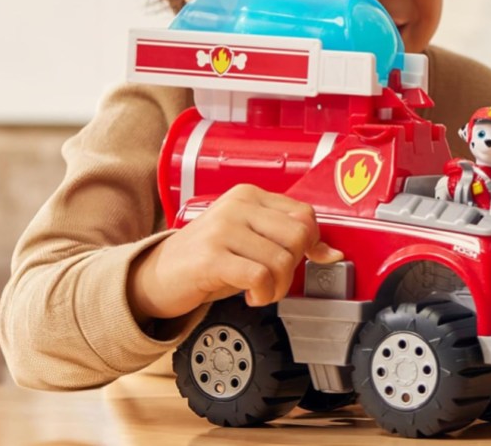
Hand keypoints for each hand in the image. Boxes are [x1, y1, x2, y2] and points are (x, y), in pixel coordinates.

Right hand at [127, 184, 342, 322]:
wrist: (158, 275)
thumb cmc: (208, 258)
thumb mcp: (251, 242)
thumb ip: (288, 241)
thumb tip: (333, 253)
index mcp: (249, 195)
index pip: (304, 214)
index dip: (311, 243)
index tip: (298, 260)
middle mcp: (237, 206)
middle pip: (298, 236)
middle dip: (295, 267)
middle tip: (276, 280)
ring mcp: (223, 229)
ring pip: (281, 259)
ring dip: (278, 287)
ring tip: (261, 291)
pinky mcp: (211, 257)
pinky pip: (260, 276)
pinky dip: (263, 293)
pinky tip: (251, 296)